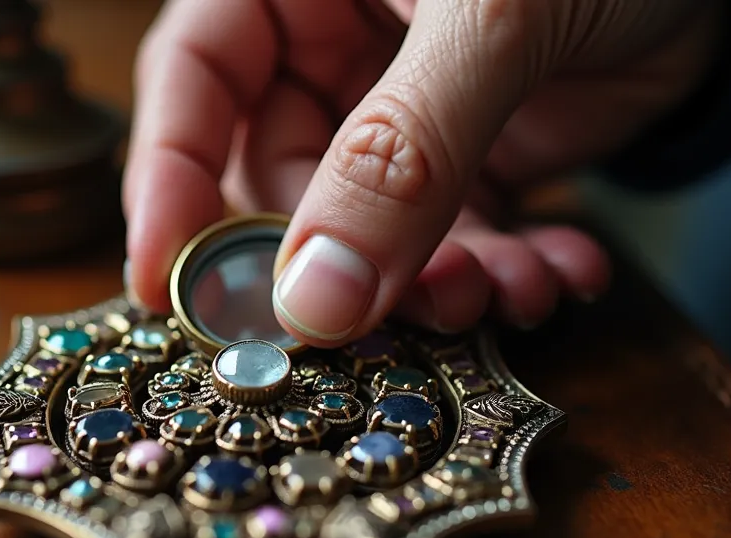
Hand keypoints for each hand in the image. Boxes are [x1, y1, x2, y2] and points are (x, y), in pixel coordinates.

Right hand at [123, 0, 722, 344]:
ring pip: (372, 231)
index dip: (170, 184)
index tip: (170, 293)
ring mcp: (402, 106)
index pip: (193, 80)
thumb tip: (315, 300)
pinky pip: (453, 238)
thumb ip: (402, 155)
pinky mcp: (470, 155)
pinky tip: (560, 271)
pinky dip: (503, 271)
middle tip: (402, 316)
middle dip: (347, 263)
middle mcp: (334, 42)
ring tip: (506, 294)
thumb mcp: (493, 19)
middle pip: (284, 180)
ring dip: (437, 282)